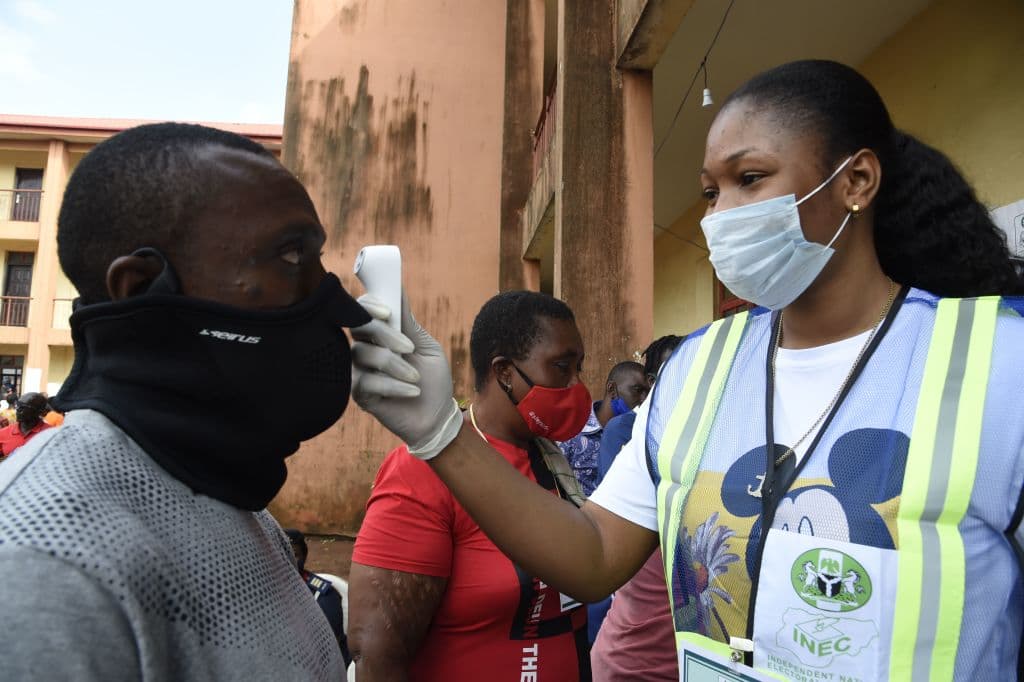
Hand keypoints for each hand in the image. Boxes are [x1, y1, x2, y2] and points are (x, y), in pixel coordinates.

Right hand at [351, 294, 462, 459]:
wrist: (437, 416)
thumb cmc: (432, 379)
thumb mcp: (426, 346)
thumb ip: (408, 322)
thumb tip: (398, 289)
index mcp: (379, 334)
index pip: (361, 309)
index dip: (369, 305)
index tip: (387, 311)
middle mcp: (364, 348)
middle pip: (358, 327)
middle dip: (385, 334)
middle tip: (409, 348)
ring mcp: (359, 370)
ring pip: (363, 354)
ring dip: (395, 365)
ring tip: (416, 377)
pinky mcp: (358, 393)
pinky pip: (366, 381)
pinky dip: (393, 385)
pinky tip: (411, 391)